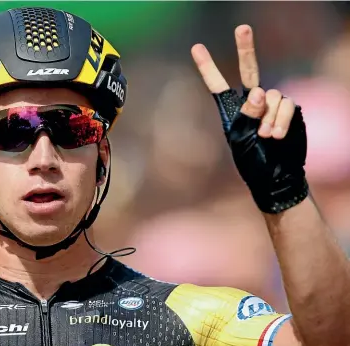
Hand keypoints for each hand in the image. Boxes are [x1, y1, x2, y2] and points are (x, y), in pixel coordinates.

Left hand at [191, 25, 308, 213]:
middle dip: (246, 49)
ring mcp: (272, 105)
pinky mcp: (290, 110)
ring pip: (272, 95)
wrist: (276, 176)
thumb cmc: (253, 161)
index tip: (196, 48)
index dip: (207, 67)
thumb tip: (260, 90)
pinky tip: (277, 136)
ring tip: (266, 137)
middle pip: (249, 71)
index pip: (217, 85)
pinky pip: (286, 105)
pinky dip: (281, 121)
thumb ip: (247, 115)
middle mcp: (252, 103)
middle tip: (241, 28)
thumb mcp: (241, 139)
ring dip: (269, 118)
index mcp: (232, 111)